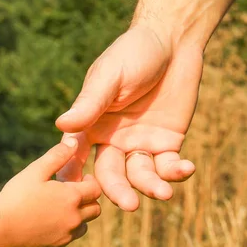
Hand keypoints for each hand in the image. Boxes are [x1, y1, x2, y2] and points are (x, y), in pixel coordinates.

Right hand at [0, 137, 101, 246]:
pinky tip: (49, 221)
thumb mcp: (35, 171)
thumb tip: (74, 141)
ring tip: (61, 208)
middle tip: (73, 193)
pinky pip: (70, 237)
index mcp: (72, 197)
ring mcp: (67, 235)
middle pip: (96, 209)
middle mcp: (75, 218)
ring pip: (84, 225)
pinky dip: (66, 229)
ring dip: (79, 216)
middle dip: (88, 200)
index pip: (96, 189)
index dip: (90, 182)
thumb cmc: (16, 196)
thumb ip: (57, 155)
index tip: (81, 179)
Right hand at [55, 25, 202, 210]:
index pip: (77, 155)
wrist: (173, 41)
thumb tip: (61, 125)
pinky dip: (176, 172)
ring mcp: (140, 143)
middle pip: (111, 173)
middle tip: (128, 205)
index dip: (73, 173)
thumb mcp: (109, 77)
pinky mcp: (167, 143)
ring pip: (140, 174)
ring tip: (163, 192)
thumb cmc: (133, 53)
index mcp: (91, 125)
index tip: (73, 192)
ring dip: (150, 186)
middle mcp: (113, 140)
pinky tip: (185, 169)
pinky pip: (168, 165)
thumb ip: (89, 103)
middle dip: (118, 190)